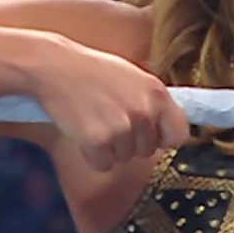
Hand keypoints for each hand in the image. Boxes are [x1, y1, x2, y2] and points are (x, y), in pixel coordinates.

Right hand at [29, 38, 189, 171]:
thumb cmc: (93, 72)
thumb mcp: (134, 77)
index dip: (163, 138)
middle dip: (131, 142)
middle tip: (109, 118)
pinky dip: (92, 155)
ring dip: (110, 147)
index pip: (179, 134)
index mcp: (157, 93)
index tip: (151, 135)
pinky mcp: (97, 142)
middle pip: (148, 151)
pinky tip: (83, 132)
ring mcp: (121, 128)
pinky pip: (103, 165)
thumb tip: (172, 130)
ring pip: (125, 159)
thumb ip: (154, 103)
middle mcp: (144, 112)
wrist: (55, 67)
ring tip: (95, 119)